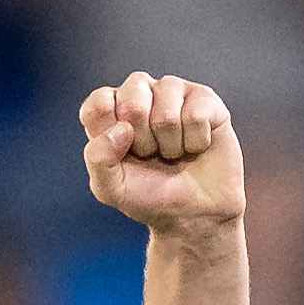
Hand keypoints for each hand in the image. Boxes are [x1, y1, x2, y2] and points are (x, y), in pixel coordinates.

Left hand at [80, 71, 243, 237]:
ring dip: (171, 145)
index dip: (111, 134)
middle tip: (151, 155)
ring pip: (166, 113)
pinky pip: (196, 115)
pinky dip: (195, 142)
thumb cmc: (151, 195)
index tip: (123, 155)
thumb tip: (121, 128)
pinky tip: (195, 147)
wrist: (196, 213)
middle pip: (132, 102)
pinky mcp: (205, 98)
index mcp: (110, 109)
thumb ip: (98, 159)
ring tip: (173, 152)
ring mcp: (173, 92)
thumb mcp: (111, 189)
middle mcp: (139, 93)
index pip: (99, 103)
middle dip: (144, 142)